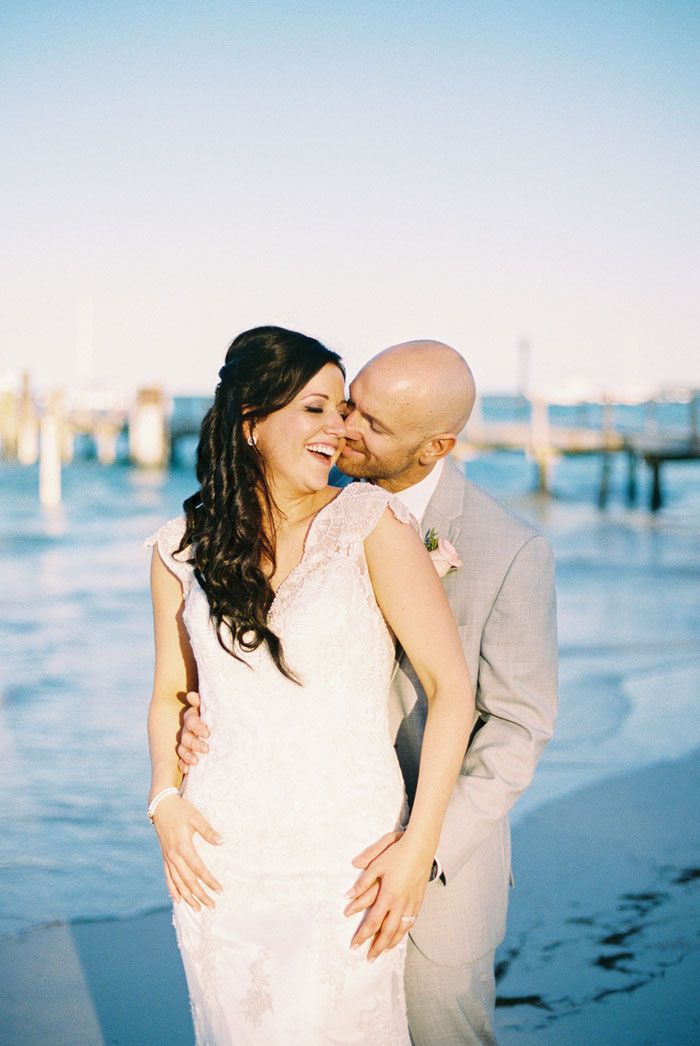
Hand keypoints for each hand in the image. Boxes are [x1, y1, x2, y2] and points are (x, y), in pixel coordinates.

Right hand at [152, 792, 222, 910]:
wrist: (161, 806)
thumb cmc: (181, 810)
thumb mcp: (196, 817)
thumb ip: (208, 831)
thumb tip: (221, 842)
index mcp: (183, 846)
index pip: (198, 869)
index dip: (209, 881)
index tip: (220, 890)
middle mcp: (173, 855)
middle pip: (188, 881)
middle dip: (200, 895)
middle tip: (212, 905)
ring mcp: (168, 858)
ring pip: (177, 882)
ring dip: (188, 896)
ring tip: (198, 908)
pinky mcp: (164, 857)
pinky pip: (168, 877)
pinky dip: (173, 889)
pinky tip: (178, 900)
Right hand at [177, 691, 209, 774]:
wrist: (220, 727)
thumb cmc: (216, 714)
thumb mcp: (210, 707)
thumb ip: (201, 702)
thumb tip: (190, 695)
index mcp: (192, 717)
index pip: (191, 721)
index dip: (198, 727)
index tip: (208, 734)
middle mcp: (186, 730)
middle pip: (186, 737)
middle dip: (195, 744)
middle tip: (206, 750)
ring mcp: (185, 742)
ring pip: (182, 749)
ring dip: (188, 756)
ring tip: (196, 762)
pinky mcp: (186, 753)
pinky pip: (181, 759)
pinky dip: (183, 764)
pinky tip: (187, 770)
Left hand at [344, 831, 431, 959]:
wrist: (420, 846)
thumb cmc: (397, 853)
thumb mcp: (376, 864)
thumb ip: (363, 882)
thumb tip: (348, 895)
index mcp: (388, 895)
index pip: (372, 922)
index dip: (363, 936)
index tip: (354, 946)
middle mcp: (400, 903)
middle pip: (388, 932)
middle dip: (377, 947)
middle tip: (369, 959)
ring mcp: (411, 902)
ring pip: (401, 930)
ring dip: (391, 943)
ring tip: (383, 952)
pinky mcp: (419, 899)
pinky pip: (411, 921)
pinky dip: (404, 932)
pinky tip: (400, 935)